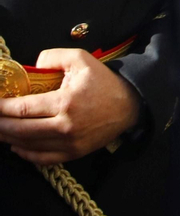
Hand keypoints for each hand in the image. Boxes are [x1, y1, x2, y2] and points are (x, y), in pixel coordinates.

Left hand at [0, 50, 139, 163]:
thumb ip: (54, 57)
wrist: (130, 105)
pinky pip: (42, 158)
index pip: (22, 108)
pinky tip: (15, 145)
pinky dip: (25, 153)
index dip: (2, 108)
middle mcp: (65, 126)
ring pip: (28, 145)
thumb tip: (33, 65)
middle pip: (20, 130)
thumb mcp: (82, 60)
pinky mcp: (74, 153)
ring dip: (8, 138)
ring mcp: (69, 143)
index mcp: (65, 102)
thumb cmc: (104, 82)